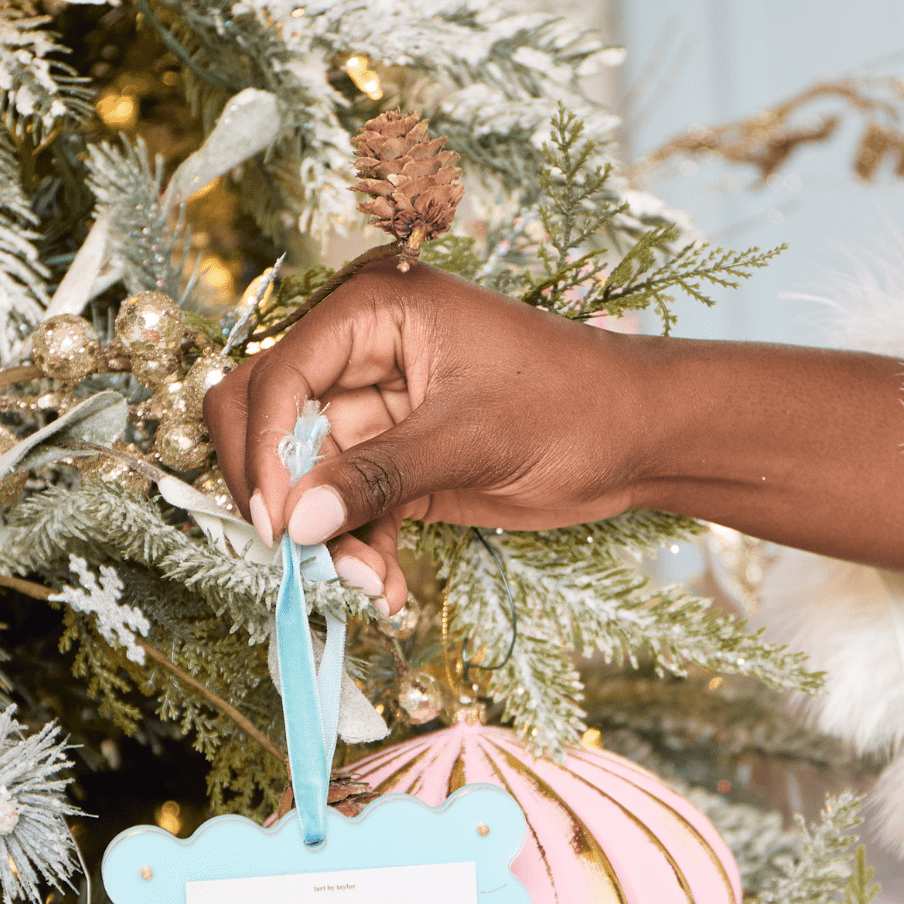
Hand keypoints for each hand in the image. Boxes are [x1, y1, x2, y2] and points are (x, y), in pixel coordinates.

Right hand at [203, 265, 647, 615]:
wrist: (639, 436)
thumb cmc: (570, 406)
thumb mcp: (470, 440)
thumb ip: (378, 478)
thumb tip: (297, 523)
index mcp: (372, 313)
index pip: (278, 379)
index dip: (264, 453)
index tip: (278, 528)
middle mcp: (360, 354)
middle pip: (269, 421)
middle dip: (281, 494)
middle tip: (299, 557)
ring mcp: (375, 410)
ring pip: (306, 477)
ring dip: (326, 537)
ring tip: (366, 584)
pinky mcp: (396, 461)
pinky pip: (349, 508)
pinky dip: (359, 549)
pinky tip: (387, 590)